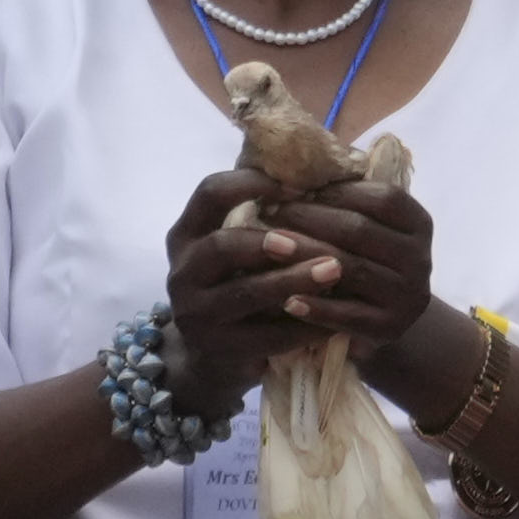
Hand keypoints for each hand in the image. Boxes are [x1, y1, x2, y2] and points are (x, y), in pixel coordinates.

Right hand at [161, 171, 334, 411]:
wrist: (214, 354)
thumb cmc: (242, 280)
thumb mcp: (242, 245)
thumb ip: (268, 212)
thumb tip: (330, 165)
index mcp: (189, 234)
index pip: (209, 193)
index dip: (251, 183)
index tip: (298, 184)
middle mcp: (183, 271)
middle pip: (220, 246)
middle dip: (267, 240)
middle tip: (306, 239)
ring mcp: (195, 313)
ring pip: (243, 292)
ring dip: (292, 279)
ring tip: (334, 270)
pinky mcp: (217, 349)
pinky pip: (264, 336)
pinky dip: (302, 325)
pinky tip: (335, 317)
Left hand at [268, 181, 444, 389]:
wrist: (389, 322)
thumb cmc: (367, 263)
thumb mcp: (372, 231)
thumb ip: (350, 203)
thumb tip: (303, 164)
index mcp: (419, 224)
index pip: (382, 198)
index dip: (339, 190)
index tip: (296, 187)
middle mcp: (420, 257)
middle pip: (361, 230)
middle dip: (311, 218)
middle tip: (270, 211)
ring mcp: (407, 294)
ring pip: (350, 269)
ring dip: (306, 256)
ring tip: (270, 247)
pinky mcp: (388, 327)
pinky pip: (346, 314)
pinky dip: (315, 306)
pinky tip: (285, 299)